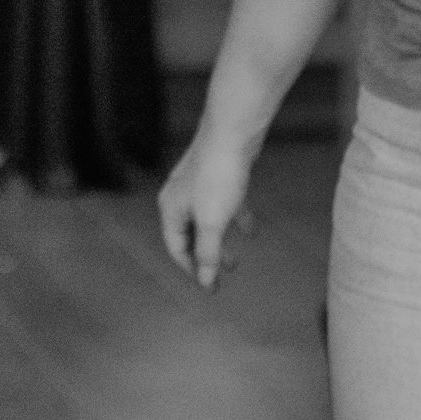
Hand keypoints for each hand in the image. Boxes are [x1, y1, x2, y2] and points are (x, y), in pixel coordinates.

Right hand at [157, 128, 257, 289]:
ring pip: (207, 222)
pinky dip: (235, 220)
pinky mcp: (219, 176)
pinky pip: (224, 206)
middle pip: (190, 236)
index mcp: (171, 209)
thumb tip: (205, 282)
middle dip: (206, 258)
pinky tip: (250, 230)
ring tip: (236, 259)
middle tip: (223, 275)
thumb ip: (208, 253)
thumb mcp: (212, 221)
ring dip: (220, 242)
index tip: (211, 287)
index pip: (176, 248)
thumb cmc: (218, 176)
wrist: (233, 132)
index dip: (192, 269)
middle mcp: (180, 197)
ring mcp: (200, 185)